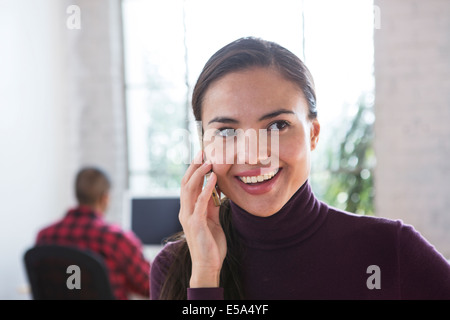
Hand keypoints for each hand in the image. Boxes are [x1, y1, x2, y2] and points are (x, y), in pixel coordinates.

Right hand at [179, 152, 226, 287]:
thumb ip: (212, 206)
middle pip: (186, 183)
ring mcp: (188, 217)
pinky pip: (200, 202)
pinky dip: (206, 189)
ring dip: (199, 174)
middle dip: (194, 166)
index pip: (188, 185)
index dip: (194, 169)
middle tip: (202, 152)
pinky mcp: (196, 224)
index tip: (202, 156)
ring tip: (208, 162)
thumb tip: (216, 190)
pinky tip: (213, 179)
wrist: (208, 266)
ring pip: (190, 189)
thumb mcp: (213, 220)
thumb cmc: (211, 244)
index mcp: (188, 210)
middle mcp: (185, 211)